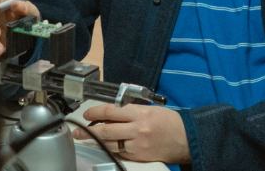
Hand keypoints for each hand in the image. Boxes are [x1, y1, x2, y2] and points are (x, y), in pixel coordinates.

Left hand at [72, 103, 189, 163]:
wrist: (186, 139)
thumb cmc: (169, 121)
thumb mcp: (149, 109)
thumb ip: (130, 111)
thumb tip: (109, 114)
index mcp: (140, 113)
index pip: (111, 111)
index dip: (95, 112)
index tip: (87, 114)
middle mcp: (137, 129)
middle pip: (106, 129)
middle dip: (88, 130)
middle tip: (78, 131)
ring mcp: (137, 144)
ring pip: (110, 143)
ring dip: (96, 141)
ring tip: (85, 139)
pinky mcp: (139, 156)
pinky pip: (120, 152)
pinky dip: (111, 148)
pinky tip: (105, 146)